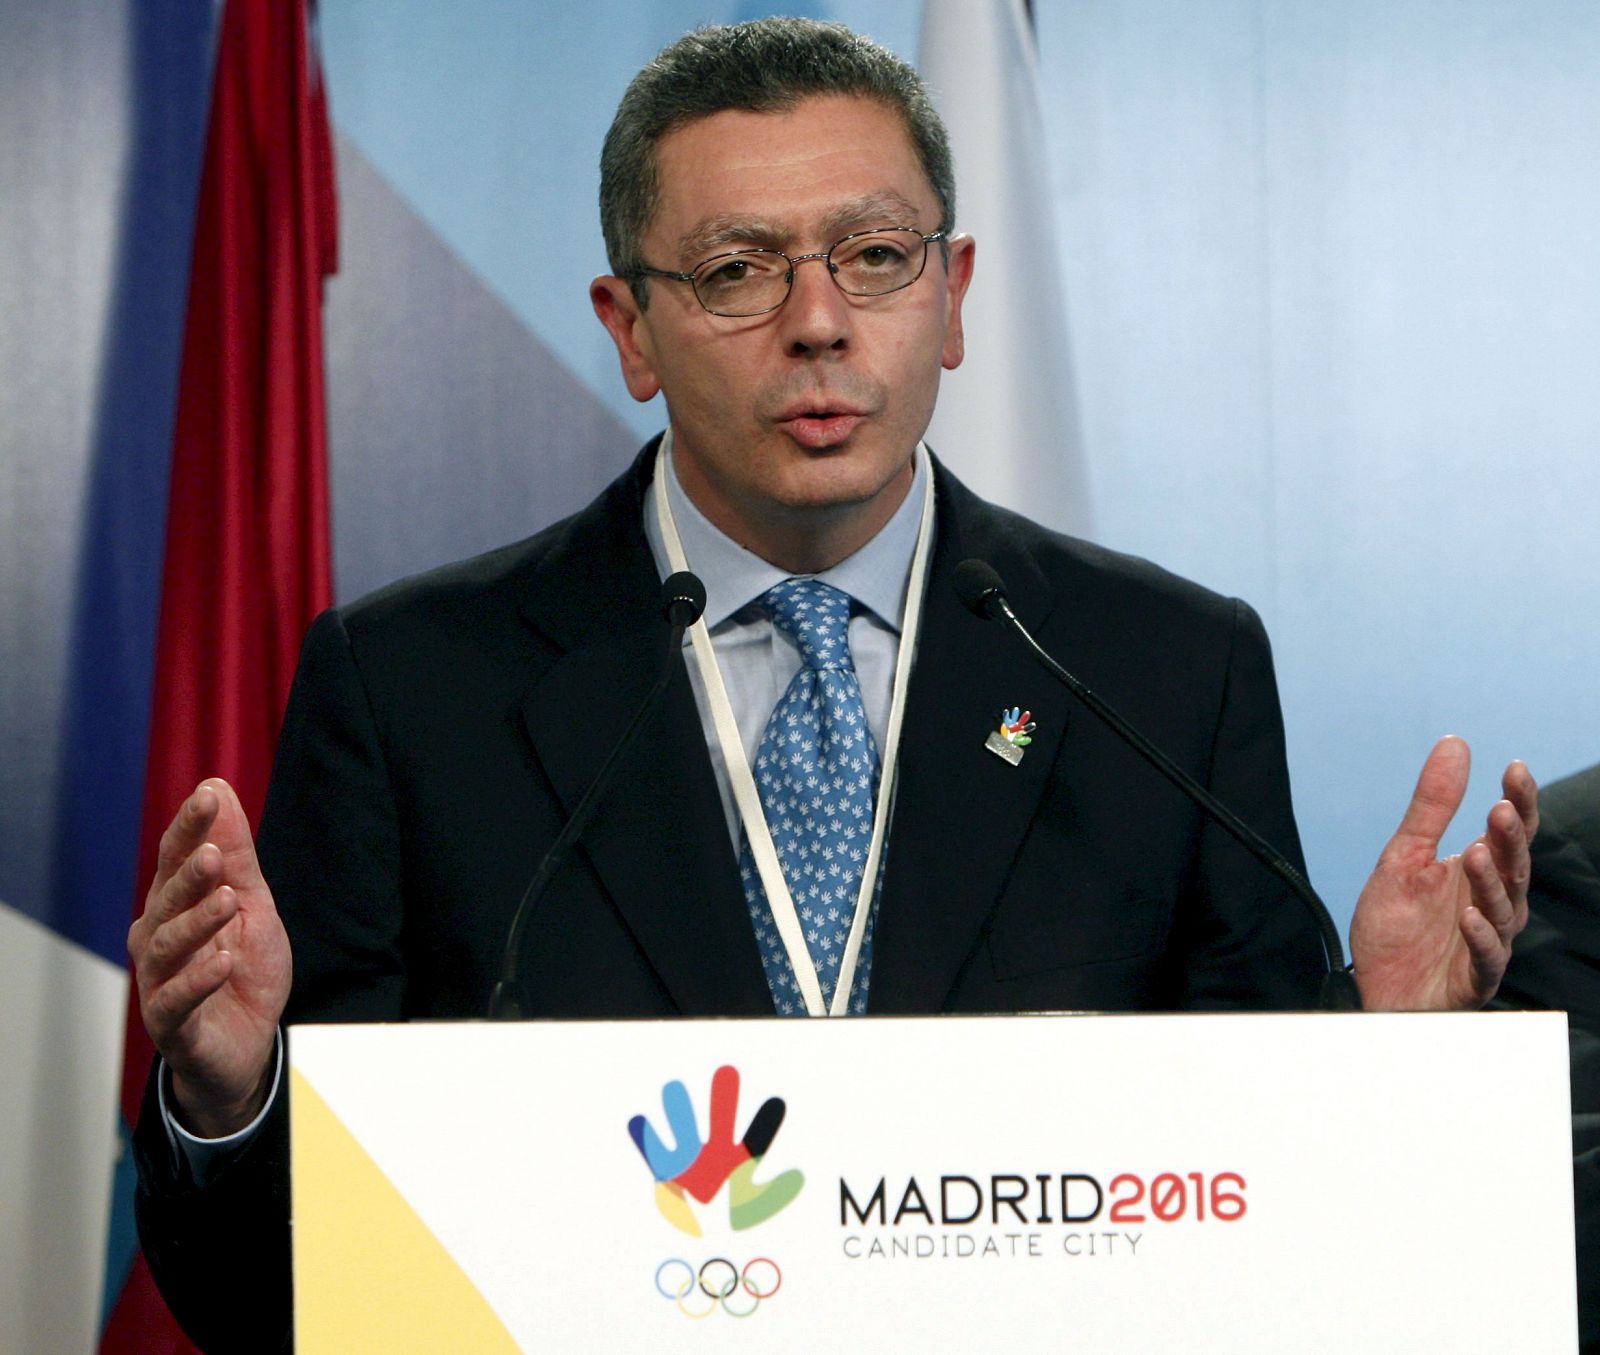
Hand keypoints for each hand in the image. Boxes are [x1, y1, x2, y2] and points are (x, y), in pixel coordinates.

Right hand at [129, 779, 290, 1135]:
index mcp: (175, 904)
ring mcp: (160, 980)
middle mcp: (158, 937)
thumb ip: (236, 854)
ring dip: (197, 921)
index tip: (210, 794)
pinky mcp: (171, 1023)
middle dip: (189, 872)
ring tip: (226, 901)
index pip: (177, 857)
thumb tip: (218, 787)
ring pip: (169, 946)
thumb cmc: (242, 968)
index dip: (191, 827)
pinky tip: (221, 962)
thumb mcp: (251, 905)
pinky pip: (176, 1000)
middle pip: (168, 897)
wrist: (247, 1043)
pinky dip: (198, 980)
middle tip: (214, 852)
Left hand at [1349, 736, 1536, 1010]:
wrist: (1374, 986)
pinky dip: (1480, 936)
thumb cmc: (1396, 925)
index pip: (1509, 832)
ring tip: (1476, 851)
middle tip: (1499, 809)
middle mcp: (1492, 904)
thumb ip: (1432, 806)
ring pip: (1502, 909)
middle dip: (1510, 838)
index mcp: (1480, 872)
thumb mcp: (1404, 856)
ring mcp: (1486, 941)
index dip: (1519, 801)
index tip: (1515, 767)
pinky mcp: (1474, 977)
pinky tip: (1468, 916)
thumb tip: (1456, 744)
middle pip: (1514, 866)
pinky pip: (1485, 957)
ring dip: (1491, 881)